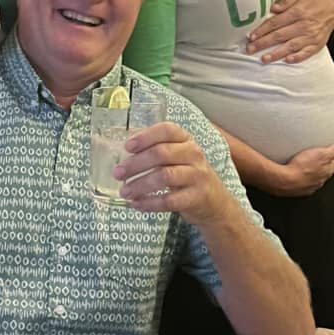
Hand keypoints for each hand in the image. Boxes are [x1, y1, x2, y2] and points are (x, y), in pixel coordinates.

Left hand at [114, 123, 233, 225]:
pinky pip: (170, 200)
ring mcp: (197, 176)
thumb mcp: (177, 157)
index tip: (127, 147)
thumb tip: (123, 154)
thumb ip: (155, 151)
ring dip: (140, 184)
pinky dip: (150, 203)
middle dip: (136, 163)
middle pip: (161, 153)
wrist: (215, 202)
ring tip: (125, 191)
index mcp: (185, 140)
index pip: (167, 130)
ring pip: (164, 176)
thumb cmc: (188, 175)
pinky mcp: (197, 197)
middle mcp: (194, 154)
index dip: (146, 136)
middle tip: (118, 173)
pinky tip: (137, 204)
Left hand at [246, 0, 333, 63]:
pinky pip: (307, 52)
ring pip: (291, 46)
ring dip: (277, 53)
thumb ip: (286, 1)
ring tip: (264, 59)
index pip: (276, 22)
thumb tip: (273, 7)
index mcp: (297, 12)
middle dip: (264, 43)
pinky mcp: (318, 44)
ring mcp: (311, 36)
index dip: (262, 30)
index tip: (251, 36)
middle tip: (250, 49)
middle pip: (280, 35)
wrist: (332, 9)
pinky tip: (287, 60)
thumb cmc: (311, 2)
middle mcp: (304, 25)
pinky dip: (298, 57)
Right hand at [273, 144, 333, 196]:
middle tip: (322, 154)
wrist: (283, 181)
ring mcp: (309, 186)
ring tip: (307, 162)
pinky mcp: (298, 189)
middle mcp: (320, 180)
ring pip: (315, 177)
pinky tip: (295, 170)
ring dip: (314, 170)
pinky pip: (303, 181)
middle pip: (327, 170)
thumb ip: (333, 151)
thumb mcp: (321, 154)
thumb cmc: (300, 168)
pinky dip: (302, 176)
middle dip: (327, 163)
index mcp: (327, 171)